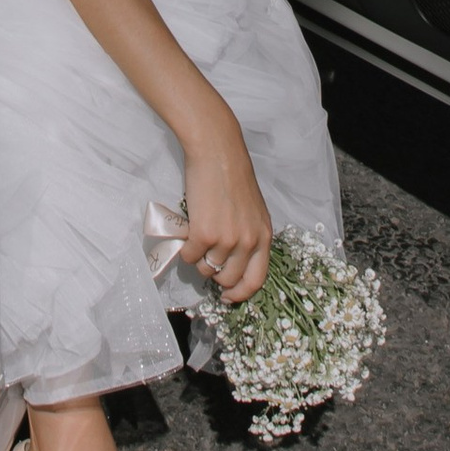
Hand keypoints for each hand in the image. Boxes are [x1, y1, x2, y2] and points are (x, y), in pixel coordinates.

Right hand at [181, 113, 272, 304]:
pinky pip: (190, 256)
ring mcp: (226, 240)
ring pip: (207, 269)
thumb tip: (231, 262)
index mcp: (264, 236)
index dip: (241, 293)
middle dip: (215, 276)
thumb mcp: (253, 211)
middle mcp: (248, 242)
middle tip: (207, 261)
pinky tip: (188, 233)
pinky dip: (185, 249)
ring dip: (199, 260)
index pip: (256, 279)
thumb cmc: (233, 178)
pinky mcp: (204, 234)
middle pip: (229, 279)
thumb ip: (248, 236)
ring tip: (198, 240)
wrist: (218, 153)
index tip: (229, 297)